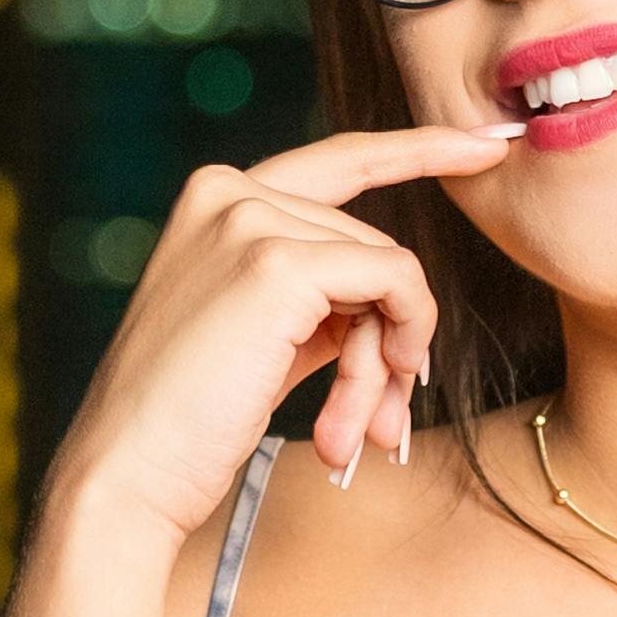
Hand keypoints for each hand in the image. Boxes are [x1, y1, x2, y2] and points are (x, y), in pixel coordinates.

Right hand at [45, 122, 514, 539]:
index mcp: (215, 197)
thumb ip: (321, 296)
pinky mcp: (278, 263)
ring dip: (386, 366)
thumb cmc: (190, 422)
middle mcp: (228, 189)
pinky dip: (402, 344)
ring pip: (388, 271)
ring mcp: (249, 218)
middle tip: (380, 424)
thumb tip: (399, 296)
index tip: (487, 143)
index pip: (341, 159)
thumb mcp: (263, 336)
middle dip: (388, 339)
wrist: (129, 473)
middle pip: (370, 244)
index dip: (419, 149)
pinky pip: (395, 284)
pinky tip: (364, 412)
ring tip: (356, 436)